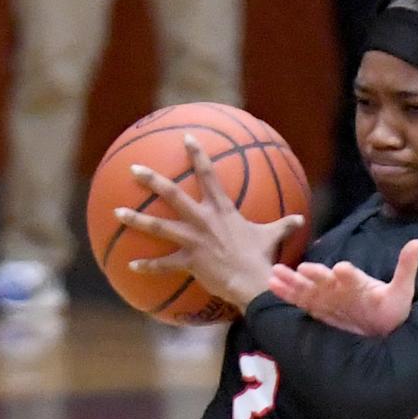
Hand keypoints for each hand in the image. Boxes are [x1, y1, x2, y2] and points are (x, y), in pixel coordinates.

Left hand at [114, 134, 304, 310]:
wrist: (253, 281)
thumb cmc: (263, 256)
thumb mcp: (274, 236)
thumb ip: (284, 224)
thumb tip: (300, 219)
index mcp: (222, 210)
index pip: (208, 174)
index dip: (197, 154)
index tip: (186, 138)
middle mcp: (203, 220)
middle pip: (172, 194)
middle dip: (151, 180)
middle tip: (133, 169)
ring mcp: (193, 240)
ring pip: (158, 226)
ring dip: (136, 219)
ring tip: (117, 212)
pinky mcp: (188, 261)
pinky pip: (163, 264)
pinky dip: (147, 266)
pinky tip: (130, 266)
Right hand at [268, 238, 417, 335]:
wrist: (382, 328)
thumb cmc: (392, 308)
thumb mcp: (402, 290)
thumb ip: (406, 268)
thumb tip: (417, 242)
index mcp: (358, 281)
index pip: (351, 275)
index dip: (347, 273)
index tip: (341, 269)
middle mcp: (340, 286)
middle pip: (326, 280)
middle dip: (316, 275)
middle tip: (304, 268)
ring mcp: (328, 297)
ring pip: (308, 288)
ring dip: (293, 281)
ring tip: (276, 271)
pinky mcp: (319, 310)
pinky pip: (301, 302)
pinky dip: (287, 295)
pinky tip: (272, 286)